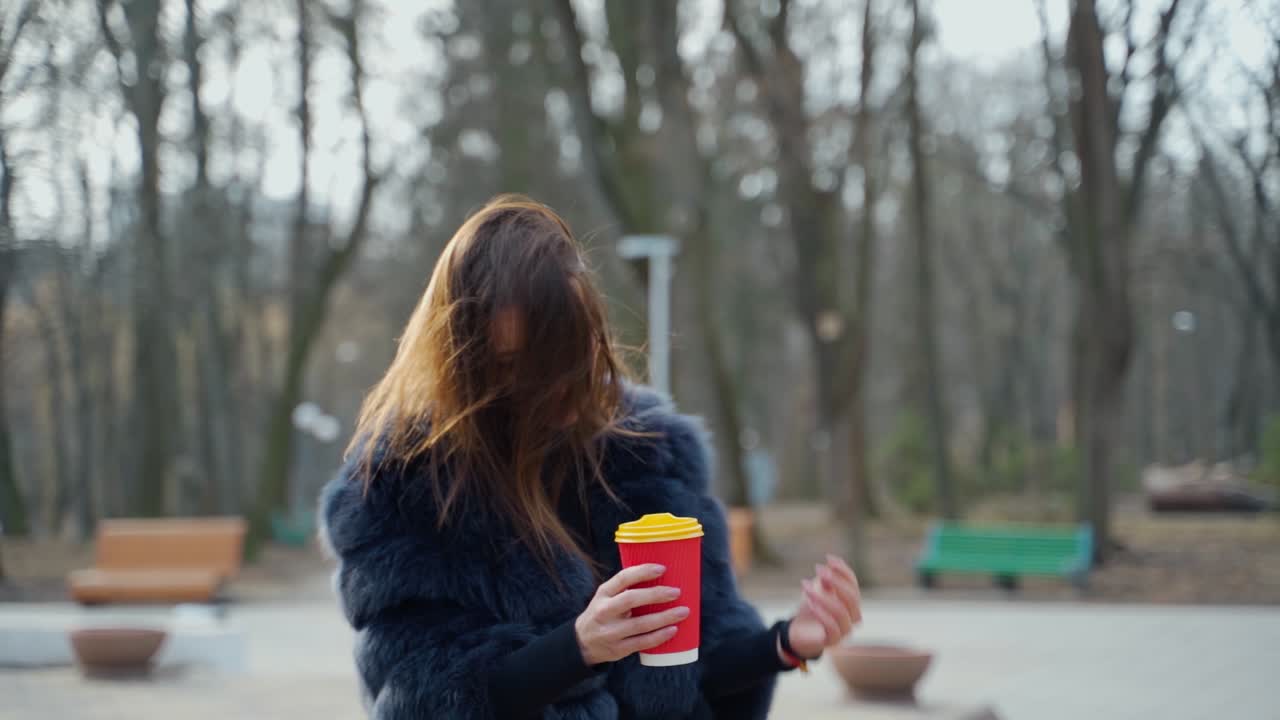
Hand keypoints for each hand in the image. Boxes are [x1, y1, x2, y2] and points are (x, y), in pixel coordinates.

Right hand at [574, 564, 689, 665]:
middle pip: (631, 599)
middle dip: (656, 594)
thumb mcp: (606, 597)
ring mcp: (611, 631)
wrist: (583, 643)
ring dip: (664, 617)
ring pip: (640, 624)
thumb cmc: (603, 614)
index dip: (643, 572)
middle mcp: (604, 611)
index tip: (662, 568)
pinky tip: (673, 630)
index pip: (623, 578)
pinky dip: (659, 636)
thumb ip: (625, 588)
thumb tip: (661, 576)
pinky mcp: (618, 648)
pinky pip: (642, 642)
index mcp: (603, 593)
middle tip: (676, 592)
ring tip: (683, 612)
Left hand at [787, 554, 861, 659]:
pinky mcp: (832, 640)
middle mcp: (853, 617)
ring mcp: (845, 630)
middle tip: (818, 569)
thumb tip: (830, 566)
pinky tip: (810, 602)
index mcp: (852, 603)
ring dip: (823, 596)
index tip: (828, 558)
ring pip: (841, 611)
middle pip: (852, 597)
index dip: (843, 570)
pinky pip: (832, 627)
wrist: (798, 632)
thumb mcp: (818, 589)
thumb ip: (826, 579)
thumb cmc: (811, 608)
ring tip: (805, 586)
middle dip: (836, 581)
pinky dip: (821, 613)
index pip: (854, 584)